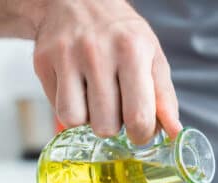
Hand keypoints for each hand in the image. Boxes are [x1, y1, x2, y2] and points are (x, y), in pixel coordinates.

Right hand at [32, 0, 181, 143]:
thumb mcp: (153, 58)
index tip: (140, 131)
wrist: (79, 0)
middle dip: (115, 127)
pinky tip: (80, 92)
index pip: (138, 116)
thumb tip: (174, 132)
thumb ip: (165, 97)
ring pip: (75, 120)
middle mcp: (97, 53)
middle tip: (117, 111)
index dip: (142, 135)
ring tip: (97, 102)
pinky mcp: (42, 61)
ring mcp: (66, 56)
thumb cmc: (123, 35)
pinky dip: (70, 108)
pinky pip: (56, 108)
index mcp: (131, 52)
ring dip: (89, 120)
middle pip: (105, 125)